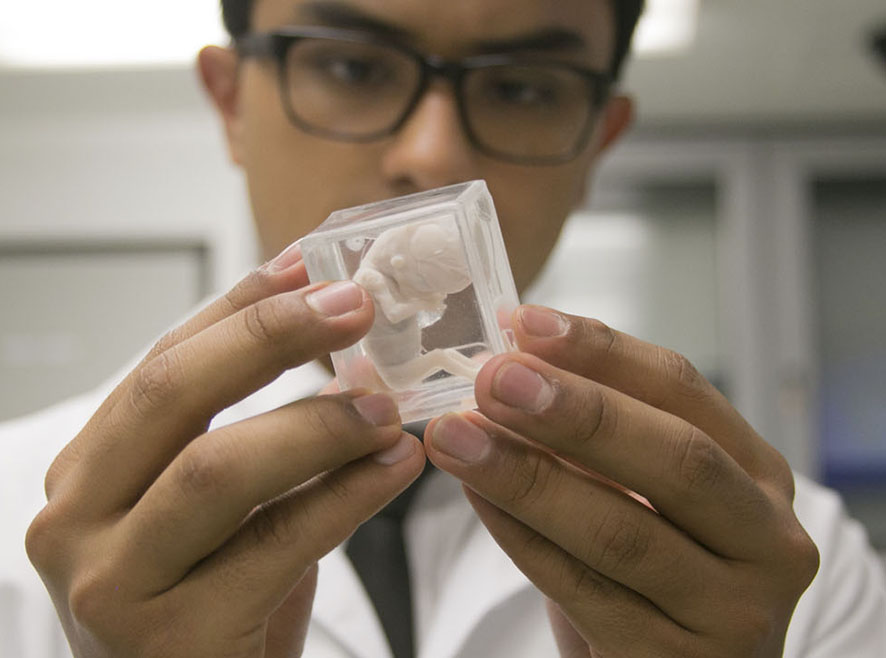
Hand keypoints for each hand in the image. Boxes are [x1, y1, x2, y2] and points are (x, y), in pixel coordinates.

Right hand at [26, 249, 425, 657]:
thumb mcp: (222, 504)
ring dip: (318, 423)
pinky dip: (348, 496)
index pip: (161, 363)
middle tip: (355, 307)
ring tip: (390, 405)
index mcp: (87, 474)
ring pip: (217, 470)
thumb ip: (254, 424)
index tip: (311, 265)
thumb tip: (330, 330)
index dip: (239, 308)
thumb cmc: (218, 601)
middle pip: (171, 394)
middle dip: (270, 338)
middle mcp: (76, 523)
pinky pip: (277, 544)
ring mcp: (113, 586)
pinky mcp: (173, 644)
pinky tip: (398, 467)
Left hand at [425, 305, 818, 657]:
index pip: (684, 392)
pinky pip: (585, 592)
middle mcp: (766, 540)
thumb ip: (592, 436)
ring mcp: (733, 613)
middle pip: (678, 458)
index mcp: (756, 475)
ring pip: (623, 531)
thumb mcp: (642, 493)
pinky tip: (477, 498)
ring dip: (528, 476)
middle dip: (578, 412)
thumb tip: (509, 365)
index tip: (524, 324)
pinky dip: (522, 539)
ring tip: (456, 437)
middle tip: (494, 378)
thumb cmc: (652, 571)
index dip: (602, 353)